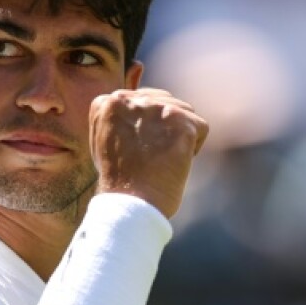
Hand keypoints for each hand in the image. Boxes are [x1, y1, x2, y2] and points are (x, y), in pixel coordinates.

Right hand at [89, 88, 208, 217]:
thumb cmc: (119, 181)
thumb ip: (120, 119)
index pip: (141, 100)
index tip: (136, 150)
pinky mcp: (180, 122)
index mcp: (107, 103)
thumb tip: (145, 106)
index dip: (145, 127)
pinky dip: (193, 148)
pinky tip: (174, 163)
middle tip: (151, 157)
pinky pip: (200, 128)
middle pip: (164, 102)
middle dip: (165, 128)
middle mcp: (129, 99)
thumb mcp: (105, 141)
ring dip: (179, 136)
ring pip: (184, 112)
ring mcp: (156, 108)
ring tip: (161, 160)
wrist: (131, 205)